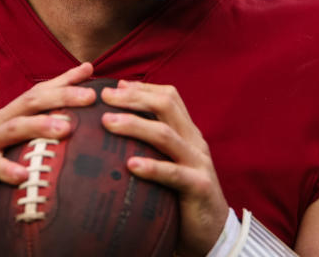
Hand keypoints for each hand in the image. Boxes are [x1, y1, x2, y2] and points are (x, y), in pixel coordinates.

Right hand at [0, 63, 95, 241]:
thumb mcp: (16, 155)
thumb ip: (38, 142)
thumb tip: (75, 133)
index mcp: (7, 118)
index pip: (38, 93)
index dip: (63, 80)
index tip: (89, 70)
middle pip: (29, 103)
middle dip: (61, 96)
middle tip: (90, 97)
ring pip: (13, 128)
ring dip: (40, 126)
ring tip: (66, 129)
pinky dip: (7, 169)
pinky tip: (23, 175)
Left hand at [100, 80, 228, 256]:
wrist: (213, 232)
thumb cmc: (181, 196)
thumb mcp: (169, 162)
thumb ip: (152, 144)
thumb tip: (115, 124)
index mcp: (187, 133)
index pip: (169, 97)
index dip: (142, 88)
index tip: (114, 87)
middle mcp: (194, 142)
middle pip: (166, 105)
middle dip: (134, 98)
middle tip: (104, 98)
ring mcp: (198, 163)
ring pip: (166, 135)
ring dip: (134, 125)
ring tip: (107, 123)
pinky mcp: (199, 188)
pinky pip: (174, 174)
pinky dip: (152, 168)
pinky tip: (130, 166)